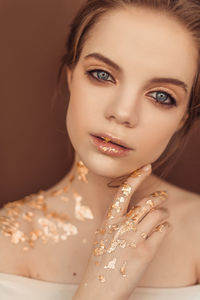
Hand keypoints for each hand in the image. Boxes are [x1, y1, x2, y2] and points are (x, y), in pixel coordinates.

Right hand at [73, 164, 171, 299]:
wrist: (99, 288)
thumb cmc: (101, 262)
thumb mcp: (103, 236)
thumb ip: (116, 222)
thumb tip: (132, 211)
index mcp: (109, 220)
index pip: (124, 191)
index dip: (137, 177)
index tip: (146, 167)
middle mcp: (122, 225)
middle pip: (146, 202)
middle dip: (158, 197)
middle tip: (163, 196)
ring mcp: (134, 238)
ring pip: (157, 214)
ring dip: (164, 213)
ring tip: (163, 215)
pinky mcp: (146, 251)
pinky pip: (163, 231)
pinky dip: (166, 227)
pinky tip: (164, 229)